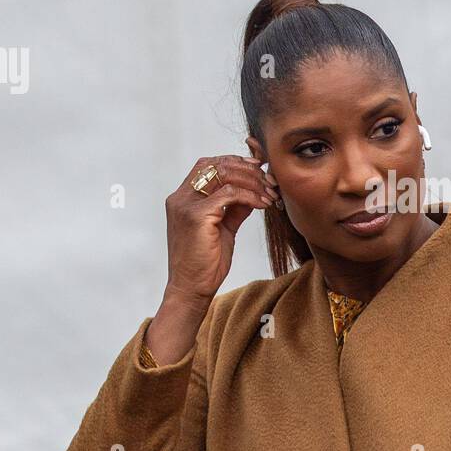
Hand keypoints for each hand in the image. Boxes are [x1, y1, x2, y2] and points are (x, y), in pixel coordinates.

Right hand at [162, 154, 279, 305]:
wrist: (191, 288)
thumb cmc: (206, 262)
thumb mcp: (223, 227)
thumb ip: (234, 207)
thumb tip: (254, 191)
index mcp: (183, 197)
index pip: (208, 164)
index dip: (235, 162)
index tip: (259, 169)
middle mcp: (181, 197)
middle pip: (216, 164)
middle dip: (247, 169)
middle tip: (269, 180)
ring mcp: (186, 205)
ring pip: (224, 174)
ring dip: (252, 181)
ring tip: (270, 193)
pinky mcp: (197, 216)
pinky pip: (230, 194)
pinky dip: (250, 196)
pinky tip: (263, 204)